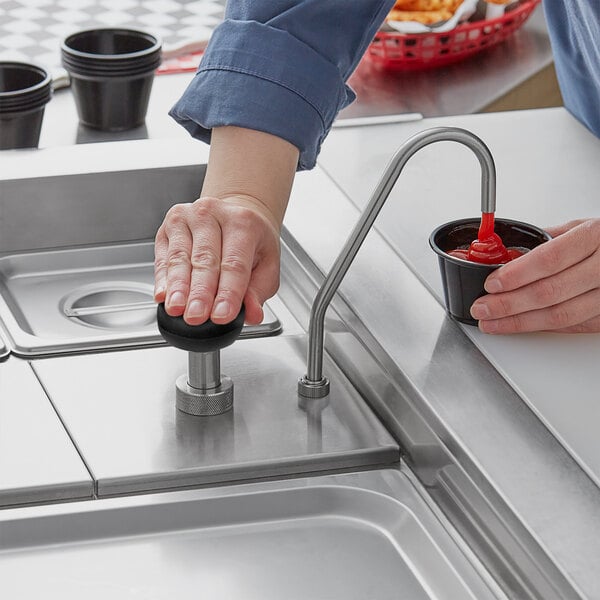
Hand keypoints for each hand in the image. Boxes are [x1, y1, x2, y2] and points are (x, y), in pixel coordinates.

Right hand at [153, 126, 297, 325]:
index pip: (236, 264)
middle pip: (206, 260)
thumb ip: (260, 290)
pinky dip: (161, 274)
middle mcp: (216, 214)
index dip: (228, 292)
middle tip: (194, 316)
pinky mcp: (170, 222)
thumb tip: (251, 313)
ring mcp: (190, 215)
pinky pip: (164, 253)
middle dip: (199, 291)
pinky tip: (159, 291)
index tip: (221, 314)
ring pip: (181, 256)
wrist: (236, 208)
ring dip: (175, 285)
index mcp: (246, 224)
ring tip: (173, 307)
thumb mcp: (268, 264)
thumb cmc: (253, 239)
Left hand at [471, 218, 599, 332]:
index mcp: (595, 237)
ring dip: (520, 322)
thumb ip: (547, 240)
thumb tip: (508, 253)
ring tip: (492, 322)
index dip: (516, 275)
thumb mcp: (582, 226)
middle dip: (508, 304)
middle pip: (549, 292)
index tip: (491, 284)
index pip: (549, 260)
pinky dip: (542, 327)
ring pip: (560, 315)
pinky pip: (573, 326)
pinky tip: (520, 326)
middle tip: (482, 308)